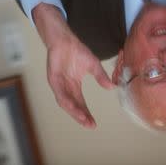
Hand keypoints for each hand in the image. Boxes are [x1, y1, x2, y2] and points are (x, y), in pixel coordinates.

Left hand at [33, 3, 114, 127]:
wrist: (65, 40)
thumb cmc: (77, 51)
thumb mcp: (93, 65)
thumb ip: (101, 77)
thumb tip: (112, 87)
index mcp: (74, 87)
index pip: (81, 104)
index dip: (87, 114)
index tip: (94, 123)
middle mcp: (66, 88)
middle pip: (73, 106)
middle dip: (81, 117)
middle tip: (89, 124)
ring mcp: (59, 84)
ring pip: (65, 102)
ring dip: (73, 111)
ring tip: (82, 118)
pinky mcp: (53, 79)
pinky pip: (59, 92)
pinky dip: (65, 100)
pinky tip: (71, 106)